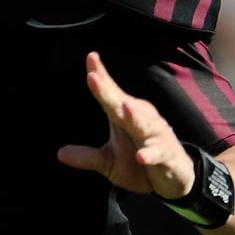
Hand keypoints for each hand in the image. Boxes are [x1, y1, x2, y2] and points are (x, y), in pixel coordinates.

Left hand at [57, 52, 195, 198]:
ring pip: (144, 123)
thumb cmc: (140, 161)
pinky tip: (141, 156)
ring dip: (135, 116)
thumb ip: (87, 156)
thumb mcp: (109, 162)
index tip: (90, 57)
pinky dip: (150, 154)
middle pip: (122, 103)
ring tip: (124, 107)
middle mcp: (141, 120)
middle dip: (108, 91)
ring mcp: (155, 136)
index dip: (101, 76)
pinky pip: (158, 152)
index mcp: (125, 116)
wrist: (174, 177)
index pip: (111, 94)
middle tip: (93, 77)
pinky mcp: (166, 154)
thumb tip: (59, 154)